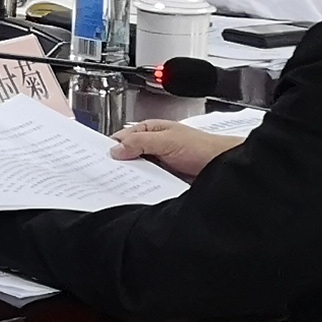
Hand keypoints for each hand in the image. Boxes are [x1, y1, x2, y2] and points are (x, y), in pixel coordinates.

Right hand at [110, 121, 238, 181]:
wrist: (223, 166)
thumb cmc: (203, 147)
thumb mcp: (166, 141)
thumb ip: (139, 143)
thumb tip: (115, 149)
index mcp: (150, 130)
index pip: (122, 137)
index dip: (110, 147)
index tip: (99, 158)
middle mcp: (152, 146)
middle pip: (127, 155)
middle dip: (118, 164)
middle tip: (106, 173)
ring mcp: (158, 163)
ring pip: (136, 170)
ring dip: (131, 176)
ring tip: (120, 184)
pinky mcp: (164, 178)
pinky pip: (147, 182)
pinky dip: (142, 186)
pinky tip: (137, 191)